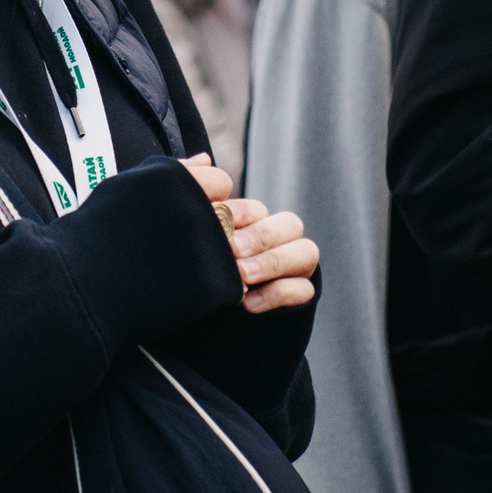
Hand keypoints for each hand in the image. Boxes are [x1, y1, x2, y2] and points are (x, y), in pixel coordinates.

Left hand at [178, 157, 317, 311]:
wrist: (194, 331)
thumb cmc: (191, 280)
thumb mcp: (186, 241)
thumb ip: (192, 197)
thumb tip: (204, 161)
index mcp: (250, 226)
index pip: (257, 210)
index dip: (241, 214)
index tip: (215, 222)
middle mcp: (275, 243)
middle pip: (289, 224)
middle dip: (262, 236)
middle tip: (233, 250)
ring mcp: (291, 271)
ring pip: (305, 252)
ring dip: (274, 262)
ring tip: (242, 276)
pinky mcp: (296, 300)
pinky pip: (303, 290)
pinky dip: (279, 293)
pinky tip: (250, 304)